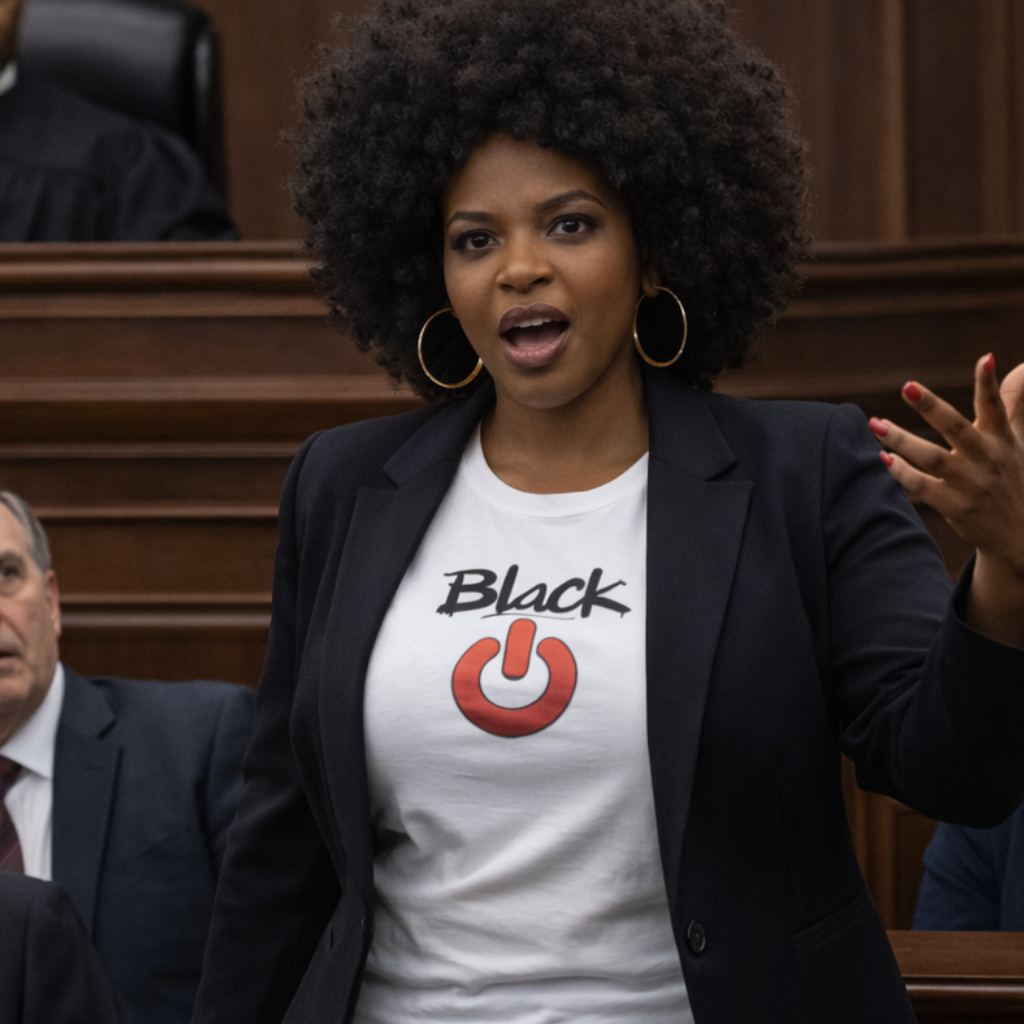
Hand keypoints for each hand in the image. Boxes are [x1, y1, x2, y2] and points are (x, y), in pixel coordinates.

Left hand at [868, 354, 1023, 647]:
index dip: (989, 383)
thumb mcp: (1018, 441)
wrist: (1018, 535)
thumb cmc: (1012, 477)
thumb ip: (1015, 404)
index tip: (984, 358)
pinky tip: (883, 458)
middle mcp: (987, 458)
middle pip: (956, 427)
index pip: (996, 406)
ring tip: (875, 424)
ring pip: (931, 457)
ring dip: (902, 440)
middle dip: (932, 406)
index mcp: (1002, 438)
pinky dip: (902, 473)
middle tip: (908, 385)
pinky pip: (922, 487)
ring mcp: (971, 483)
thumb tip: (1021, 367)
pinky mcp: (956, 506)